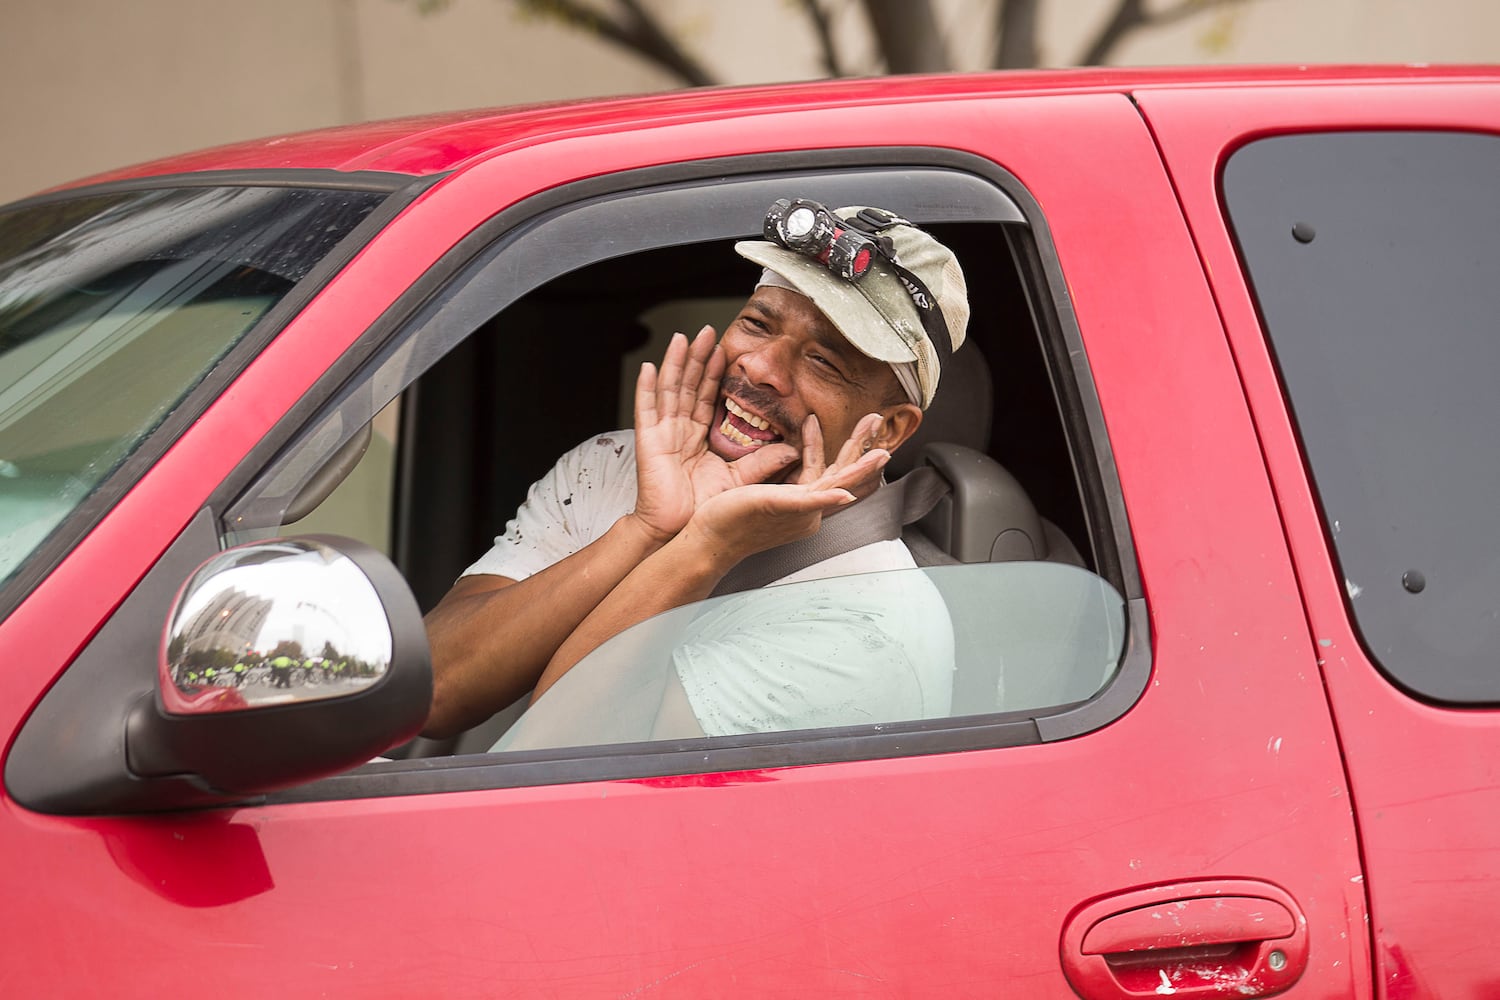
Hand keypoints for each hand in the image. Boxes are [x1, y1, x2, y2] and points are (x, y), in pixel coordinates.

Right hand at [631, 327, 797, 541]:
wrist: (677, 532)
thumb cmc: (702, 511)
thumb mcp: (739, 481)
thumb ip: (762, 463)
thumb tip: (792, 449)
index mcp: (697, 436)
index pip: (707, 396)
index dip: (714, 372)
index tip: (724, 350)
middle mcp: (678, 430)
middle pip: (688, 385)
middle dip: (696, 357)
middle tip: (707, 330)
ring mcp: (662, 433)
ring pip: (670, 389)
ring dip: (675, 362)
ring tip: (682, 337)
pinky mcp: (648, 442)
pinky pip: (646, 409)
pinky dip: (646, 387)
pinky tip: (650, 367)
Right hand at [682, 412, 890, 569]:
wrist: (707, 541)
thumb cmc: (731, 523)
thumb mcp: (773, 504)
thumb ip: (810, 501)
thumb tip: (846, 493)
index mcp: (808, 505)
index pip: (843, 474)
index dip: (856, 449)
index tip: (869, 425)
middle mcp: (808, 507)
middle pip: (841, 470)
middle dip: (858, 443)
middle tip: (875, 418)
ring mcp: (798, 507)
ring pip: (827, 472)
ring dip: (842, 449)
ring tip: (860, 428)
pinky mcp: (783, 504)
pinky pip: (805, 476)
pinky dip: (810, 454)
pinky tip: (809, 436)